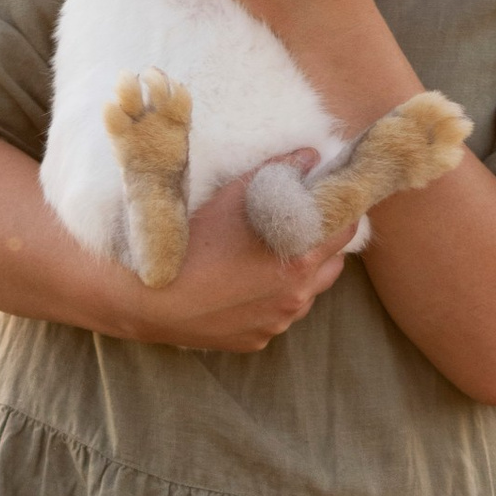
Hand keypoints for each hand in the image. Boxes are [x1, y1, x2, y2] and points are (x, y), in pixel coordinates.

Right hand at [108, 162, 355, 352]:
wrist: (149, 300)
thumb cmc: (192, 243)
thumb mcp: (234, 196)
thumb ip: (279, 172)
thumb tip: (310, 155)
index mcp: (300, 261)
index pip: (347, 230)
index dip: (341, 212)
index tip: (329, 200)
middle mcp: (297, 298)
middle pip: (332, 265)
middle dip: (322, 243)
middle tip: (300, 225)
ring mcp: (277, 323)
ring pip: (305, 294)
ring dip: (298, 274)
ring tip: (266, 256)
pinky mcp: (256, 340)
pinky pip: (276, 317)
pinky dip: (270, 300)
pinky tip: (242, 286)